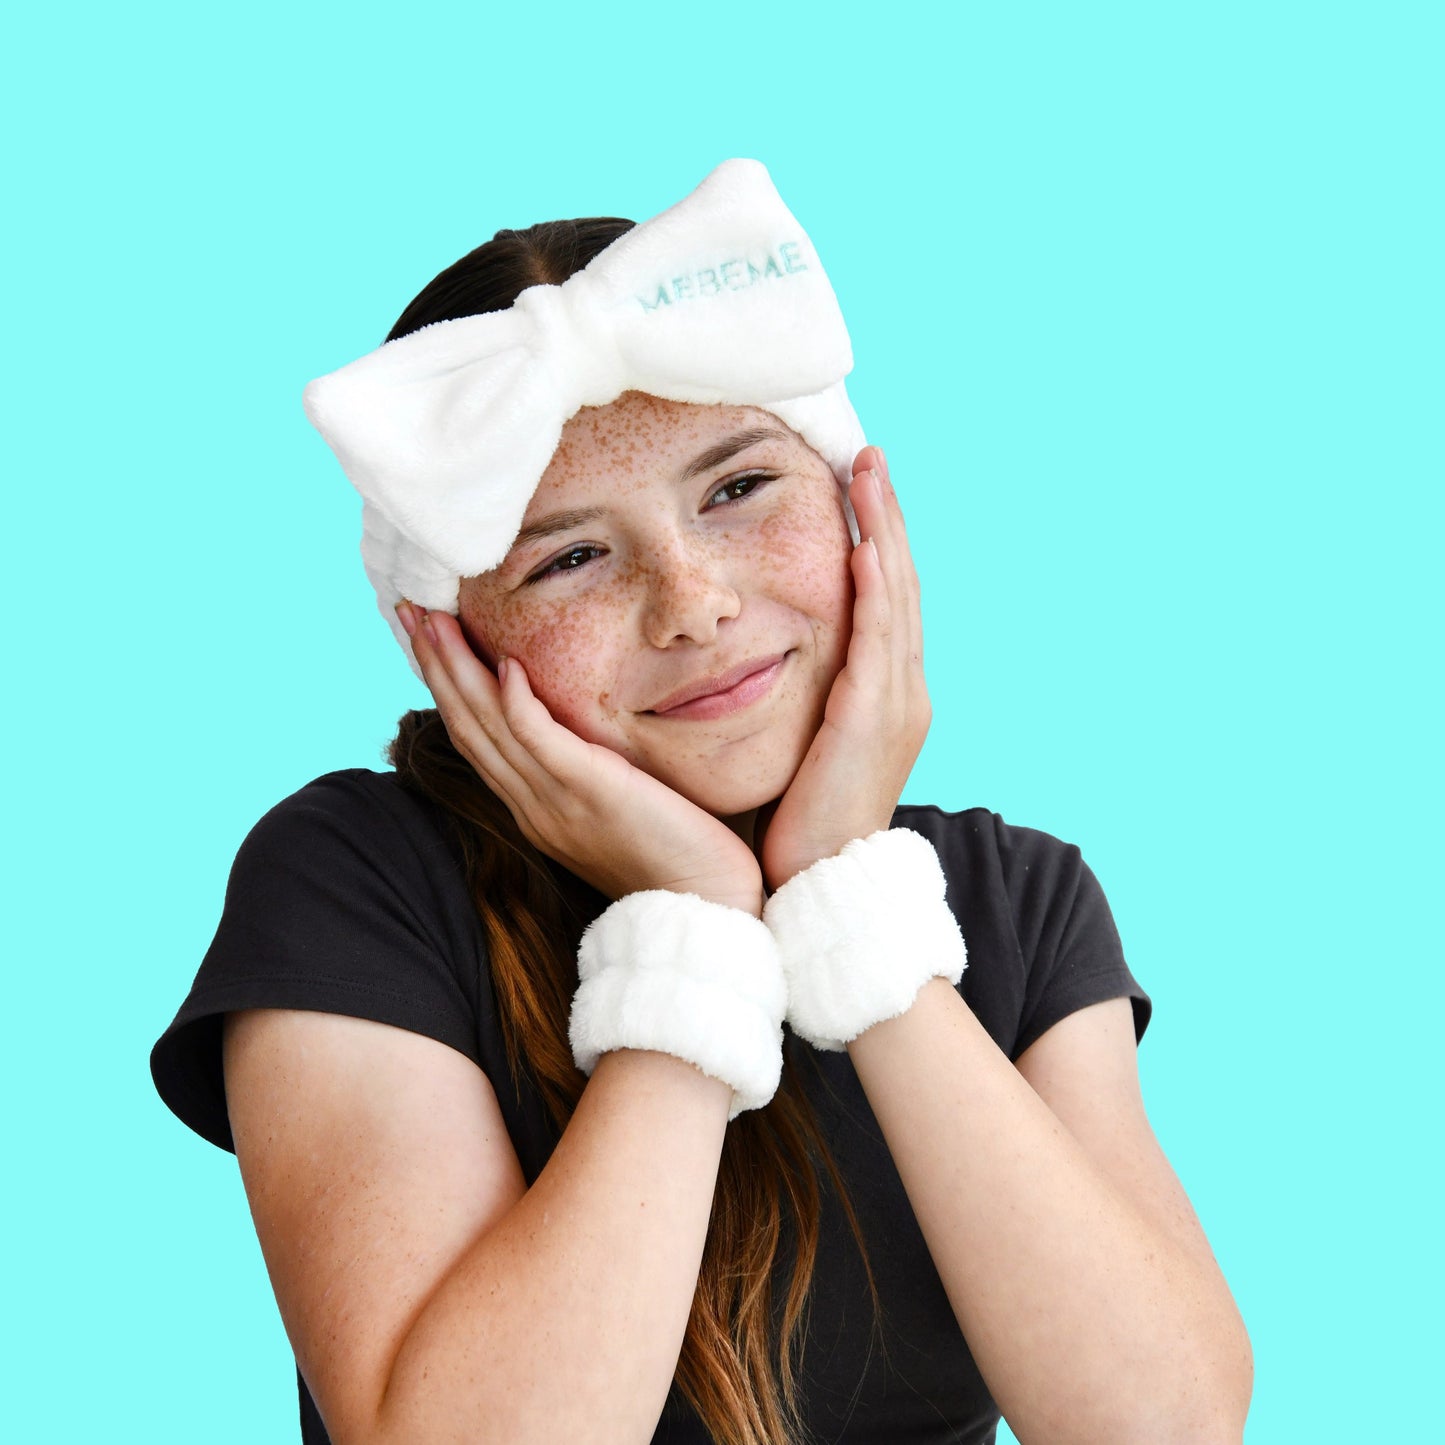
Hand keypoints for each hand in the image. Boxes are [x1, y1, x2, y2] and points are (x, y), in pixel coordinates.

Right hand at [400, 605, 764, 915]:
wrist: (703, 906)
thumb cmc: (673, 856)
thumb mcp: (614, 807)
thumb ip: (584, 773)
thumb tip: (577, 733)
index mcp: (534, 808)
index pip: (476, 738)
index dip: (445, 685)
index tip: (425, 637)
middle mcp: (533, 805)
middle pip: (468, 725)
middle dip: (435, 665)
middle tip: (410, 609)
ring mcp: (556, 802)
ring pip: (490, 729)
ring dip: (458, 671)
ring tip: (435, 621)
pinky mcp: (592, 793)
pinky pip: (542, 744)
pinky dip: (518, 705)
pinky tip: (504, 665)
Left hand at [756, 445, 929, 891]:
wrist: (822, 888)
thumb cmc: (803, 823)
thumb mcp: (805, 746)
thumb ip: (802, 699)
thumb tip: (759, 663)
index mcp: (885, 694)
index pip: (884, 599)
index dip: (875, 540)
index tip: (856, 489)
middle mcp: (904, 689)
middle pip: (901, 583)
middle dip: (887, 517)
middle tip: (870, 457)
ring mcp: (898, 702)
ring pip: (898, 596)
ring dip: (885, 531)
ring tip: (869, 473)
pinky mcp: (876, 718)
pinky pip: (879, 639)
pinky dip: (876, 589)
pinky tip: (865, 547)